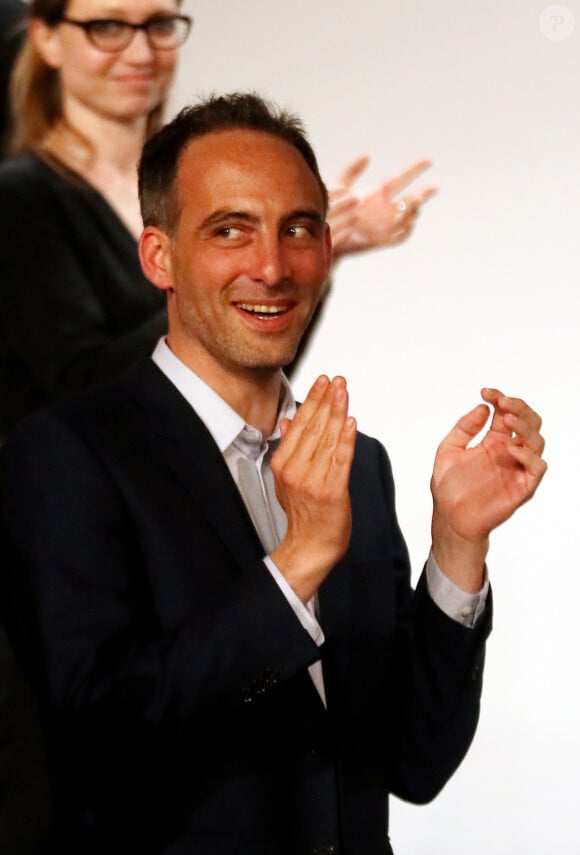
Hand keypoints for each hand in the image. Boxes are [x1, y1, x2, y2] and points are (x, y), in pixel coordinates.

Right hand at [271, 375, 356, 602]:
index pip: (299, 425)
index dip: (312, 400)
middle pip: (313, 427)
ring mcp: (313, 480)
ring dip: (337, 412)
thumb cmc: (303, 514)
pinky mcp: (332, 491)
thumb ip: (288, 447)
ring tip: (343, 392)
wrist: (310, 546)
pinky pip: (341, 459)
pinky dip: (346, 439)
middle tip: (336, 380)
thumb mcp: (286, 479)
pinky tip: (350, 422)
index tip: (322, 382)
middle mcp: (296, 470)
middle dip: (326, 400)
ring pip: (327, 439)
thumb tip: (287, 421)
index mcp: (283, 464)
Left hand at [328, 156, 436, 257]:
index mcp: (377, 193)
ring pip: (407, 217)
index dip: (414, 169)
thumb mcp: (339, 186)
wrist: (323, 236)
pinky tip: (410, 223)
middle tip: (435, 186)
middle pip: (410, 199)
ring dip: (413, 211)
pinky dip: (407, 231)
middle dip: (423, 193)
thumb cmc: (329, 210)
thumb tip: (368, 155)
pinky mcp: (380, 240)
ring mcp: (383, 225)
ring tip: (414, 204)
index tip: (428, 160)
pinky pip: (399, 237)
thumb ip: (351, 170)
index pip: (400, 178)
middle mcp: (384, 209)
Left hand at [430, 389, 546, 591]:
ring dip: (525, 426)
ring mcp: (517, 468)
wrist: (450, 518)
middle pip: (528, 422)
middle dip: (518, 407)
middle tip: (502, 402)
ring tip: (507, 420)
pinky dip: (528, 454)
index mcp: (493, 441)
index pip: (505, 413)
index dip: (499, 398)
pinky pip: (536, 467)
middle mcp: (508, 451)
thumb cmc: (449, 488)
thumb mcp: (448, 451)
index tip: (486, 392)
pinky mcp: (523, 486)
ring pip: (537, 440)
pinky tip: (511, 448)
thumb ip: (464, 428)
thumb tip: (483, 408)